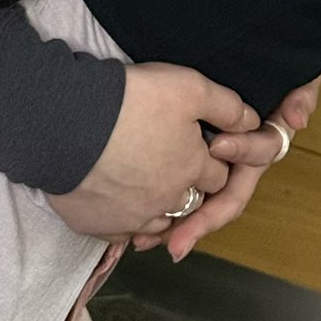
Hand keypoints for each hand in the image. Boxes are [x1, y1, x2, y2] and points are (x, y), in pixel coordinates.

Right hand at [46, 62, 258, 240]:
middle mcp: (168, 200)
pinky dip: (125, 222)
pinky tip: (119, 204)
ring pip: (158, 224)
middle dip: (190, 189)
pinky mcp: (99, 226)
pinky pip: (122, 233)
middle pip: (191, 203)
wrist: (68, 122)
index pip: (219, 176)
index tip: (204, 149)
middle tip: (177, 170)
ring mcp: (133, 218)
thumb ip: (226, 106)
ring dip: (160, 211)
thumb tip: (252, 120)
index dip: (214, 161)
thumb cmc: (133, 100)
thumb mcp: (189, 87)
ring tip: (151, 191)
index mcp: (193, 168)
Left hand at [133, 76, 320, 261]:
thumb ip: (301, 94)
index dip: (242, 151)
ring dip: (179, 224)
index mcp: (264, 139)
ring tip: (149, 242)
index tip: (217, 145)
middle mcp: (240, 159)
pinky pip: (181, 192)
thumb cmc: (271, 63)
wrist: (242, 49)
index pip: (258, 153)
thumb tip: (297, 122)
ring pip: (201, 201)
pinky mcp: (191, 161)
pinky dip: (163, 212)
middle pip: (226, 196)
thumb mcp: (294, 74)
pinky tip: (138, 232)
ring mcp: (216, 164)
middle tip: (178, 240)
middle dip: (203, 220)